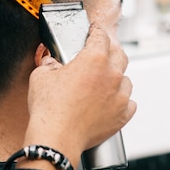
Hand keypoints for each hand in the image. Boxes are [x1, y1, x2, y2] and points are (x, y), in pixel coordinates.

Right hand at [24, 25, 135, 167]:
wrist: (57, 138)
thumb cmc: (49, 108)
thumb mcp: (40, 76)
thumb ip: (49, 64)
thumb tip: (51, 63)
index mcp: (94, 59)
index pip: (101, 35)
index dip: (96, 31)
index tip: (94, 31)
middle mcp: (111, 74)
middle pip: (120, 54)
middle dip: (110, 50)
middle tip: (101, 53)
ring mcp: (120, 96)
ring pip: (125, 79)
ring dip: (116, 78)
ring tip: (103, 83)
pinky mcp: (123, 115)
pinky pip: (129, 102)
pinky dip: (121, 101)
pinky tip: (110, 103)